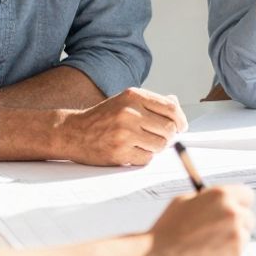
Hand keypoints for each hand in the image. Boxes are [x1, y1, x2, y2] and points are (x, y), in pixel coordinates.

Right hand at [59, 88, 187, 165]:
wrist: (73, 132)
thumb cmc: (104, 117)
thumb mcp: (126, 101)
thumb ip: (151, 102)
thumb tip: (176, 104)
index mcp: (133, 96)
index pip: (171, 109)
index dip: (181, 120)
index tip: (181, 127)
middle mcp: (129, 113)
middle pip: (169, 129)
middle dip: (169, 136)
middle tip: (161, 138)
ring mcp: (124, 133)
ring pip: (160, 145)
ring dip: (157, 147)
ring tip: (144, 143)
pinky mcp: (119, 152)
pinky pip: (147, 158)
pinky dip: (144, 157)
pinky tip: (133, 151)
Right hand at [146, 185, 255, 255]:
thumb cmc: (167, 229)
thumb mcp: (184, 201)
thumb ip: (208, 199)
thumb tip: (223, 200)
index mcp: (222, 196)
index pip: (247, 195)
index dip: (238, 203)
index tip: (234, 208)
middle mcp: (234, 215)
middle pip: (249, 217)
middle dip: (236, 223)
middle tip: (219, 230)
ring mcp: (236, 239)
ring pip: (243, 237)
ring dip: (231, 240)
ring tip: (206, 245)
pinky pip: (237, 255)